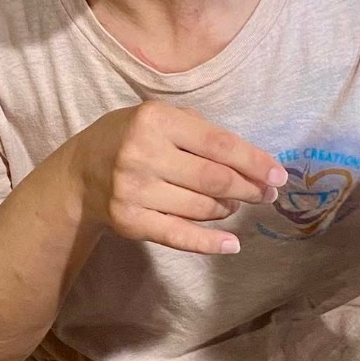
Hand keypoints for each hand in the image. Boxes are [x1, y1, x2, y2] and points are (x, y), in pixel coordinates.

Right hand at [64, 100, 285, 255]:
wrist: (81, 172)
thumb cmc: (131, 138)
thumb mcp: (160, 117)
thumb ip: (200, 130)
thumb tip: (253, 162)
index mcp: (155, 120)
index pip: (218, 144)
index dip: (254, 161)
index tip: (278, 176)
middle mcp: (143, 154)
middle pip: (214, 179)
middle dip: (249, 189)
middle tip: (266, 194)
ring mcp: (134, 191)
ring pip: (201, 208)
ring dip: (227, 209)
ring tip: (234, 204)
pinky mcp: (130, 222)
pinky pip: (179, 236)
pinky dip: (210, 243)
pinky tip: (232, 243)